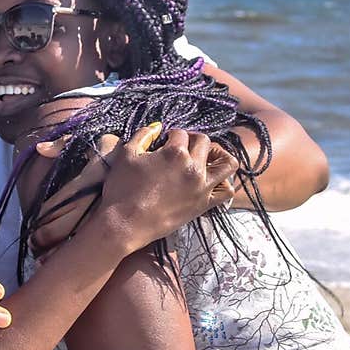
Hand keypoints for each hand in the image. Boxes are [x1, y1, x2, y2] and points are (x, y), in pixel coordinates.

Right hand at [31, 124, 235, 256]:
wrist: (126, 223)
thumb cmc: (122, 188)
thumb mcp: (126, 155)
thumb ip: (142, 135)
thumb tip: (157, 127)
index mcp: (174, 153)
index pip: (180, 133)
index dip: (170, 135)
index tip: (164, 141)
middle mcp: (193, 167)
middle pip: (204, 142)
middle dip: (192, 140)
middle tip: (181, 147)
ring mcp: (201, 186)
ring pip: (227, 163)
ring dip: (218, 155)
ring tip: (205, 158)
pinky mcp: (204, 204)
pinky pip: (226, 191)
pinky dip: (223, 182)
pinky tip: (210, 180)